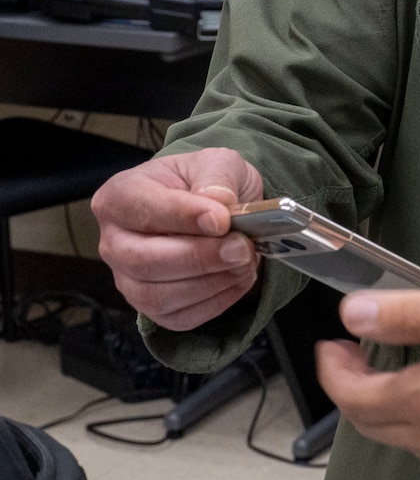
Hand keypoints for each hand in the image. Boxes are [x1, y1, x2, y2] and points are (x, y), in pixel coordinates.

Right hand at [91, 148, 263, 330]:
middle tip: (242, 247)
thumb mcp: (217, 162)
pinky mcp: (151, 306)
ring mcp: (128, 278)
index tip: (222, 220)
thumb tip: (219, 205)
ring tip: (246, 261)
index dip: (183, 216)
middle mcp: (114, 241)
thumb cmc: (205, 181)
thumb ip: (217, 177)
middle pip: (143, 262)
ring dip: (210, 283)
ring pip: (157, 296)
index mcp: (120, 196)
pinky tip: (238, 278)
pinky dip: (215, 302)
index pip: (141, 210)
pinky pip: (178, 318)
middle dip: (200, 257)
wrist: (213, 206)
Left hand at [318, 290, 419, 479]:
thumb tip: (357, 313)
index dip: (334, 371)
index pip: (354, 397)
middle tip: (361, 359)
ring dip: (397, 408)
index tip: (333, 347)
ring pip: (411, 438)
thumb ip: (417, 315)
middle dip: (357, 391)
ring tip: (411, 374)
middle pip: (374, 424)